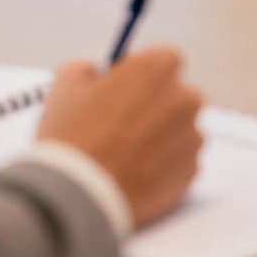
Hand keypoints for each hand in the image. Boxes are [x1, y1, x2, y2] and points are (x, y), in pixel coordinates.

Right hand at [37, 47, 202, 227]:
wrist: (79, 197)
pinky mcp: (190, 174)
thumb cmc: (72, 136)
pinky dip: (165, 165)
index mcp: (156, 69)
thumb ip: (89, 68)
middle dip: (157, 104)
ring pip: (181, 129)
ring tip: (126, 153)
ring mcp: (190, 139)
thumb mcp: (66, 84)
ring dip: (163, 135)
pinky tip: (136, 172)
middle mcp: (183, 99)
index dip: (144, 72)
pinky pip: (182, 161)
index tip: (127, 85)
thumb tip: (97, 72)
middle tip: (125, 122)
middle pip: (178, 94)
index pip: (165, 58)